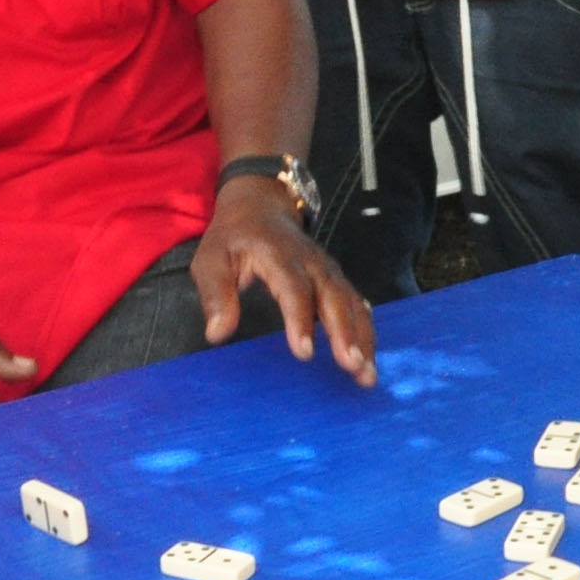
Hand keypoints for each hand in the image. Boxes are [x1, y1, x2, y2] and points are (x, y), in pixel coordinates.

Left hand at [192, 181, 378, 385]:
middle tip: (352, 366)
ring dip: (363, 337)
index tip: (304, 353)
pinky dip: (364, 329)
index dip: (301, 320)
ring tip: (367, 373)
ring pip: (351, 302)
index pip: (294, 289)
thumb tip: (217, 333)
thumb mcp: (211, 260)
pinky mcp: (335, 279)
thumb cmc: (233, 239)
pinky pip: (355, 303)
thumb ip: (215, 295)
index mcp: (279, 255)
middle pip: (334, 297)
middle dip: (346, 333)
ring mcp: (328, 270)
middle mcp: (311, 262)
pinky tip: (369, 355)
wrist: (259, 207)